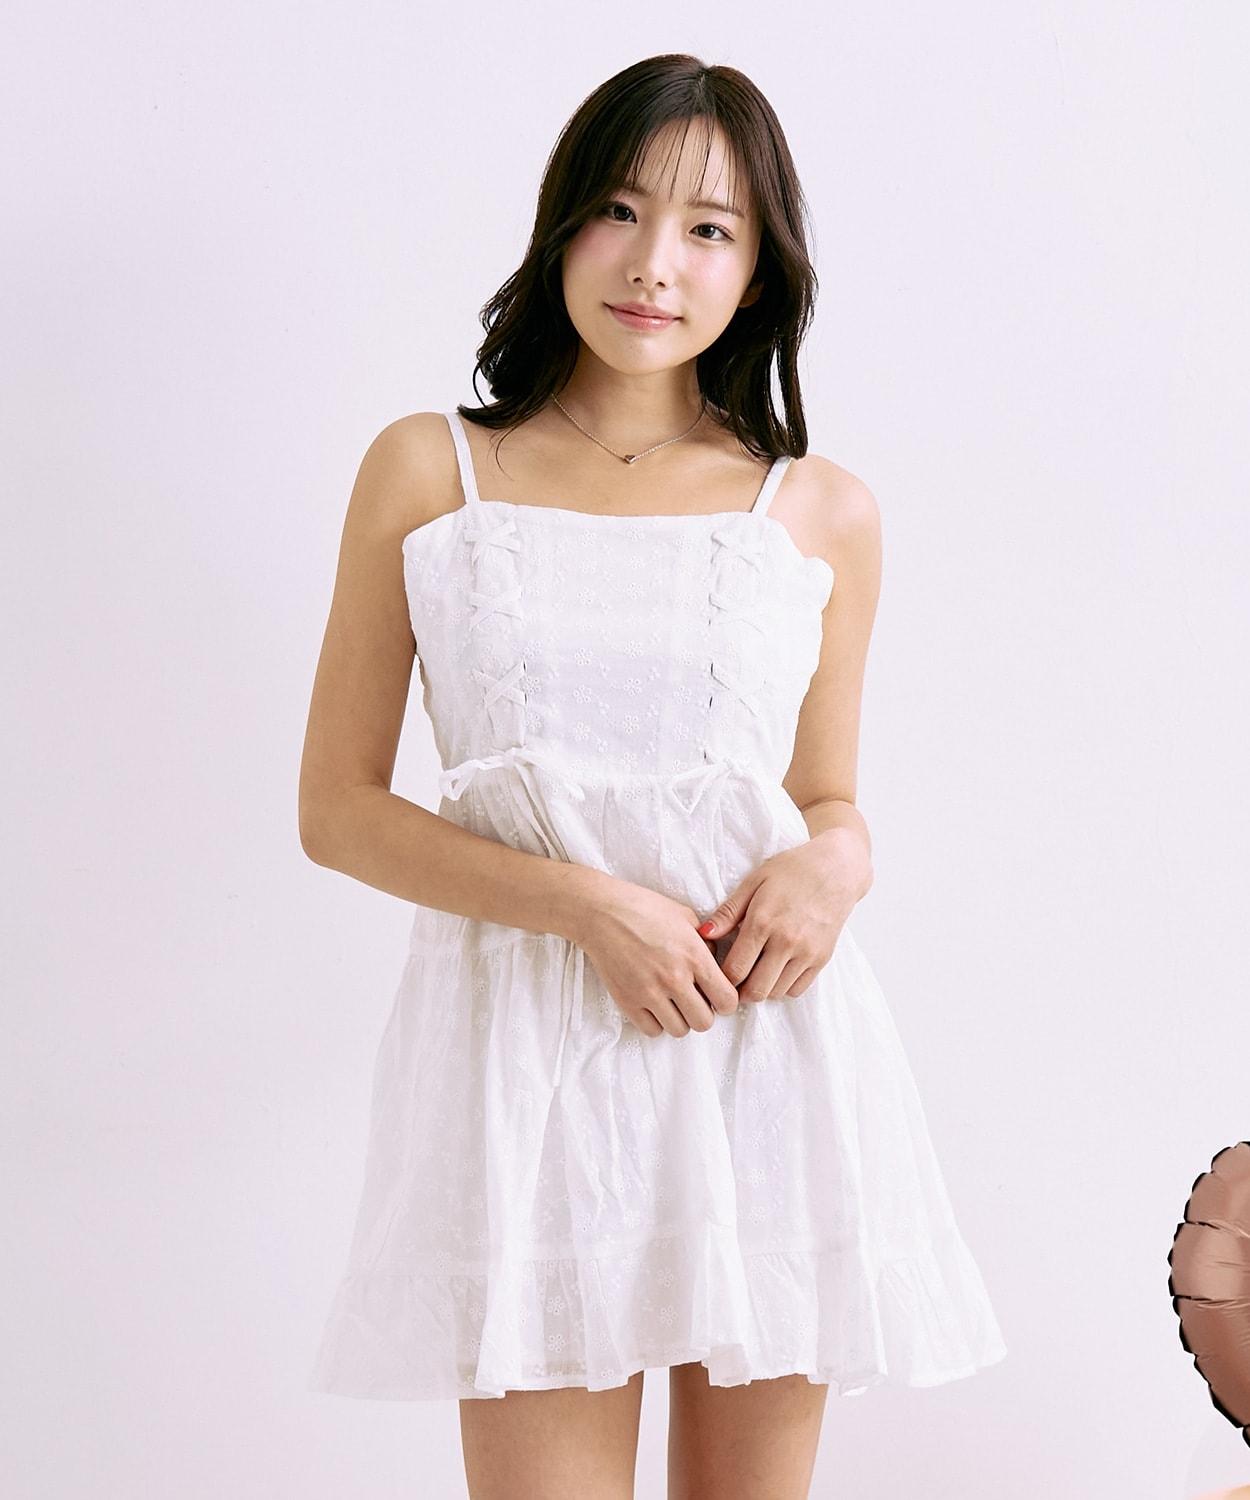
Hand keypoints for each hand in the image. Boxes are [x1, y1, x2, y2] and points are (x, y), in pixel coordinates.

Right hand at [573, 877, 741, 1037]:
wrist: (602, 913)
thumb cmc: (643, 908)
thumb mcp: (685, 917)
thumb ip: (706, 944)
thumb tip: (715, 964)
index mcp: (694, 956)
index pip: (726, 1000)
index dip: (726, 1001)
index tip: (718, 996)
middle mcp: (675, 979)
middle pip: (704, 1022)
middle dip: (704, 1013)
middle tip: (695, 1000)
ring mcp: (649, 993)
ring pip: (679, 1030)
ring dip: (680, 1019)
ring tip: (673, 1002)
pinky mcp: (627, 1002)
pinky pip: (652, 1030)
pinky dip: (657, 1022)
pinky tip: (655, 1005)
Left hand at [696, 834, 864, 1002]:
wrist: (837, 869)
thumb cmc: (792, 870)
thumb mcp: (754, 882)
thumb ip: (728, 911)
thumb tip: (703, 935)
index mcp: (763, 922)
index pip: (735, 970)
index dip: (722, 979)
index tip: (719, 974)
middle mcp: (786, 942)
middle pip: (755, 990)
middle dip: (740, 990)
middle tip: (735, 980)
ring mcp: (807, 953)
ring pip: (776, 993)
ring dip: (762, 988)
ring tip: (756, 972)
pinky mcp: (822, 958)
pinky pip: (797, 989)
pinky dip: (783, 986)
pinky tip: (777, 969)